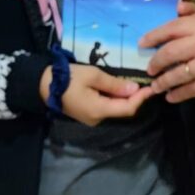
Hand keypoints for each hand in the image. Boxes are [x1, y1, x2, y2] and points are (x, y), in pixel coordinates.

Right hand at [39, 64, 153, 124]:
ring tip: (135, 85)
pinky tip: (119, 89)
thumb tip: (135, 89)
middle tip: (145, 84)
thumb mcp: (93, 75)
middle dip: (135, 98)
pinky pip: (106, 108)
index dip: (141, 99)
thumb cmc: (68, 77)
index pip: (127, 108)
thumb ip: (115, 84)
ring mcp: (91, 119)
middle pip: (122, 110)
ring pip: (114, 110)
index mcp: (99, 110)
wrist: (42, 85)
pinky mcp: (87, 115)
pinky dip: (115, 99)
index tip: (152, 88)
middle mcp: (97, 119)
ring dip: (125, 99)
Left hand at [140, 11, 194, 102]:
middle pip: (170, 53)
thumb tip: (176, 9)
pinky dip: (177, 94)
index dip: (153, 36)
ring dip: (162, 81)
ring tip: (156, 85)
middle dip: (155, 62)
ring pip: (177, 74)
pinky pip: (190, 90)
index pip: (172, 28)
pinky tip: (170, 96)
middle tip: (149, 68)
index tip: (142, 43)